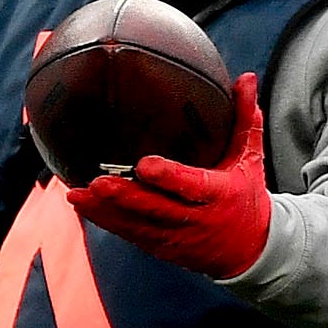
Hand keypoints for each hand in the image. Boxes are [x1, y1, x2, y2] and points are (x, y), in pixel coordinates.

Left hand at [70, 72, 268, 278]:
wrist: (250, 248)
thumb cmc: (246, 196)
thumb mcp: (250, 158)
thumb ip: (245, 120)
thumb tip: (245, 79)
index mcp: (218, 195)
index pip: (192, 185)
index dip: (169, 177)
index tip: (145, 164)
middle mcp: (195, 218)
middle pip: (156, 209)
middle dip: (126, 197)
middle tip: (98, 183)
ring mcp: (174, 236)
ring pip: (136, 224)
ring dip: (105, 211)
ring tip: (77, 195)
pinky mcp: (158, 245)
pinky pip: (128, 233)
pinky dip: (104, 220)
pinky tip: (82, 206)